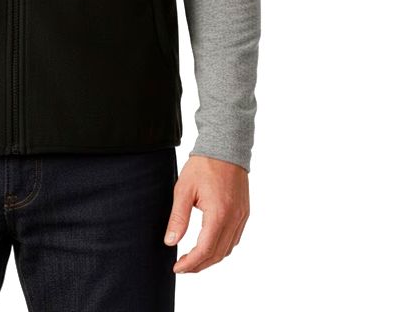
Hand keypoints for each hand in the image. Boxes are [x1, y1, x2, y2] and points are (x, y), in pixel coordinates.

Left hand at [163, 154, 249, 273]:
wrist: (225, 146)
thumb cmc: (203, 165)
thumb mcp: (183, 189)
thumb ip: (178, 218)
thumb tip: (170, 242)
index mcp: (219, 214)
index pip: (205, 250)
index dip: (190, 264)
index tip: (177, 268)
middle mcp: (234, 219)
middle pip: (218, 254)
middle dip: (199, 265)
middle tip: (182, 267)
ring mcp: (242, 216)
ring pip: (228, 249)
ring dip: (211, 258)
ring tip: (193, 258)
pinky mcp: (244, 212)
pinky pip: (235, 238)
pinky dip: (222, 247)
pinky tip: (209, 244)